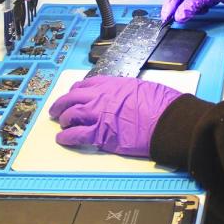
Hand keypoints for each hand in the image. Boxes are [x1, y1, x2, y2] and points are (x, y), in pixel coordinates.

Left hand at [48, 76, 181, 156]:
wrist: (166, 120)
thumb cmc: (161, 103)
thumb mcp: (141, 87)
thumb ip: (126, 91)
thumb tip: (124, 96)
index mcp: (112, 84)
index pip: (86, 84)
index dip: (76, 90)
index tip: (73, 93)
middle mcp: (100, 97)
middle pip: (72, 98)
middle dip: (61, 104)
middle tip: (56, 110)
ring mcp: (98, 115)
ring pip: (70, 115)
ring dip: (64, 119)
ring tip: (61, 124)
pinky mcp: (100, 134)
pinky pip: (76, 135)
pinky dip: (66, 137)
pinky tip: (62, 139)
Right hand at [161, 0, 223, 22]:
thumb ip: (191, 4)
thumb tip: (179, 15)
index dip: (170, 1)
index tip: (167, 15)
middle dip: (179, 5)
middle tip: (175, 17)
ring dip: (189, 7)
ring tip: (193, 11)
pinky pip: (196, 1)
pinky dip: (198, 7)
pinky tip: (203, 8)